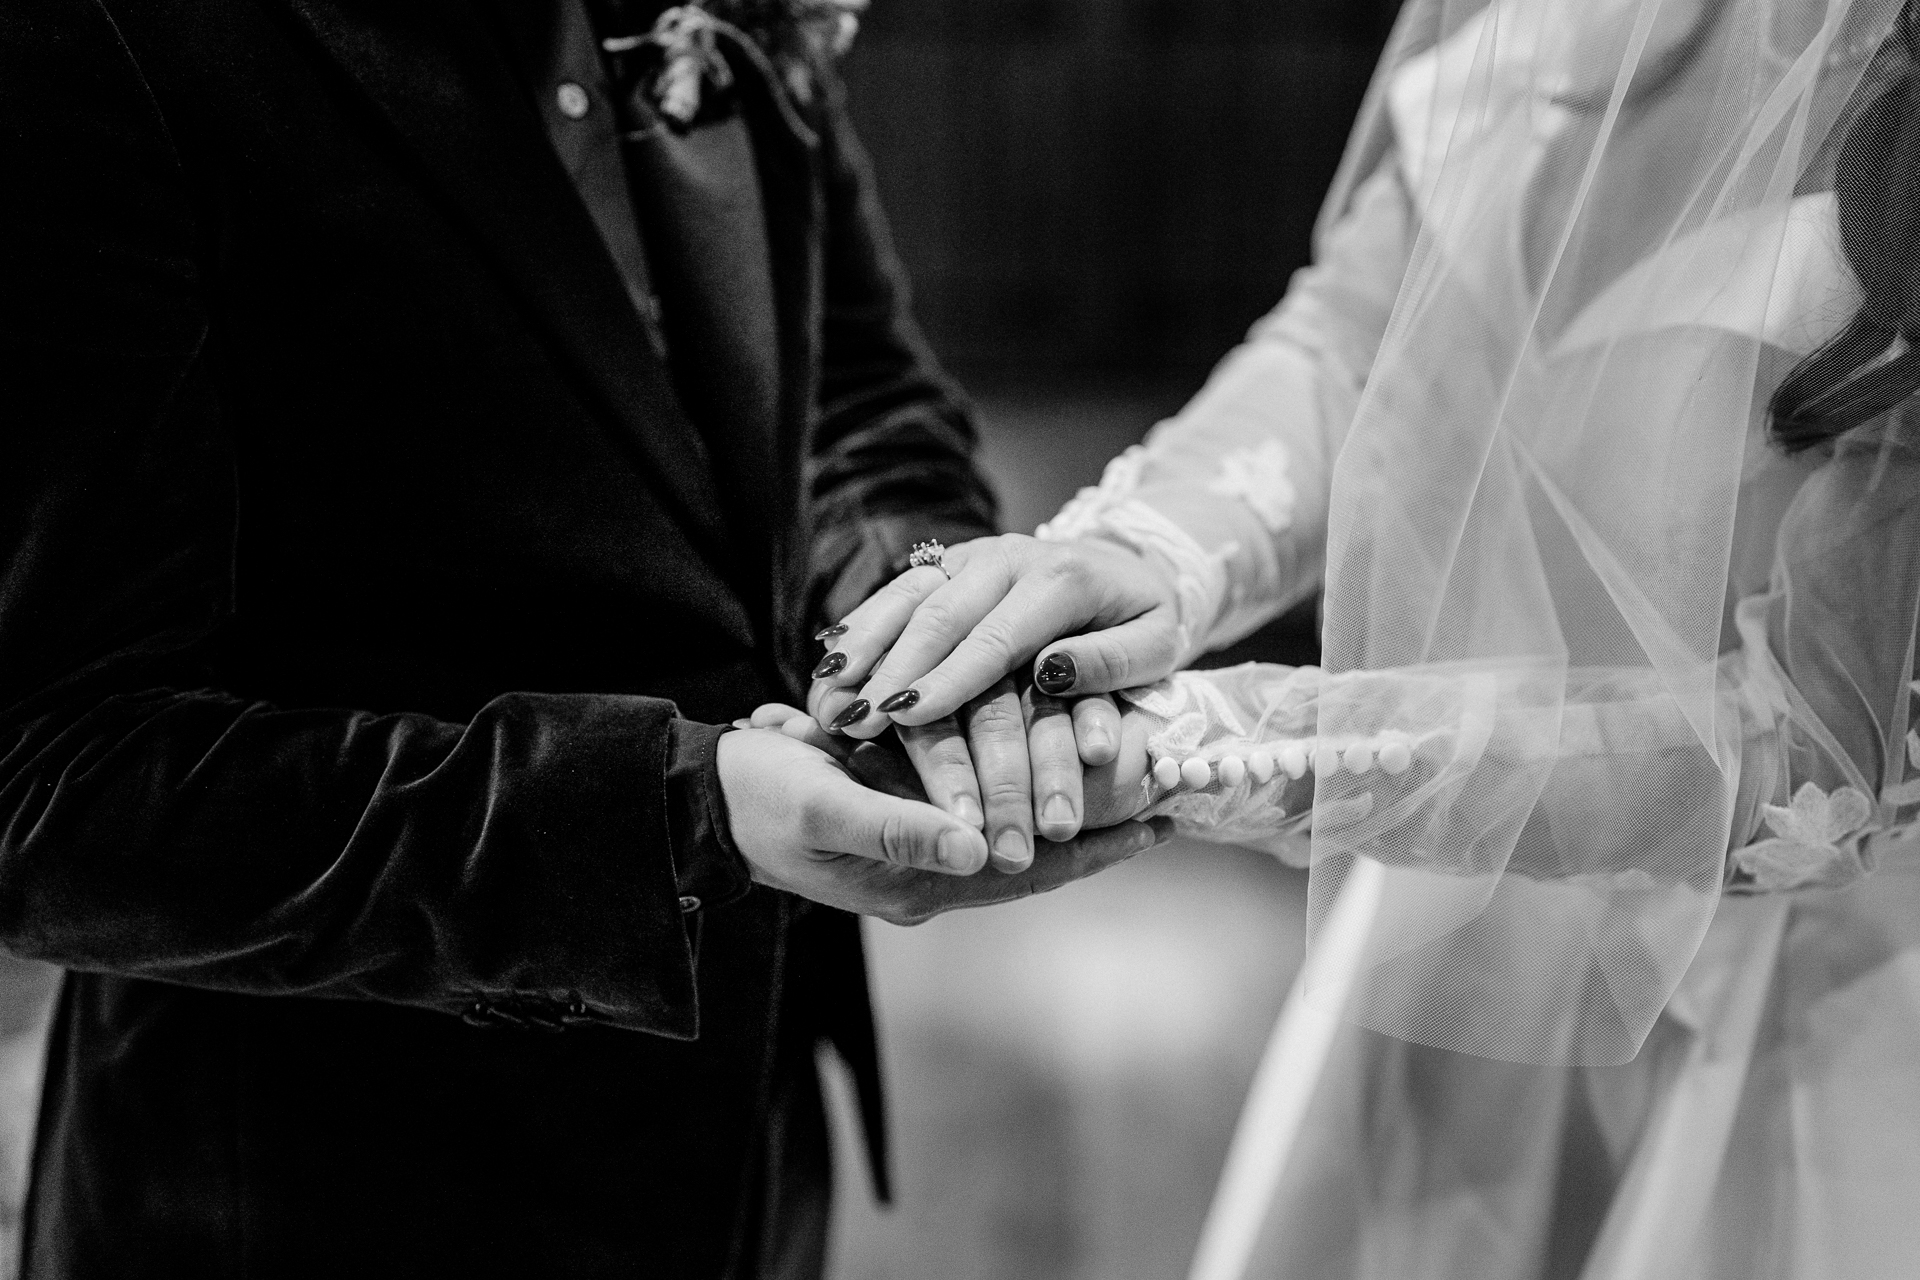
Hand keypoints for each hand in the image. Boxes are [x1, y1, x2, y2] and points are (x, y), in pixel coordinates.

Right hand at [715, 721, 1170, 925]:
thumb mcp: (825, 809)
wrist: (708, 795)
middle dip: (1097, 830)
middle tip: (1168, 795)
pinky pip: (983, 803)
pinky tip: (1056, 754)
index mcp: (917, 884)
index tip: (1160, 821)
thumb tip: (977, 847)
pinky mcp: (906, 811)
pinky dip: (1025, 781)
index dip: (1094, 849)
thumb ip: (900, 829)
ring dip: (1067, 806)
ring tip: (1132, 774)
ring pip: (1013, 829)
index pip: (1028, 873)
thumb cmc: (761, 800)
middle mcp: (928, 875)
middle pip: (1034, 859)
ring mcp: (918, 845)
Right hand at [811, 534, 1181, 736]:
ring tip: (826, 693)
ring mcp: (973, 556)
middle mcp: (1007, 558)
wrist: (1133, 566)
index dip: (949, 678)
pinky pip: (899, 592)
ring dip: (863, 645)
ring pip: (907, 597)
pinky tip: (830, 663)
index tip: (907, 715)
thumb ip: (1110, 661)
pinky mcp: (950, 562)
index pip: (996, 636)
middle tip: (851, 717)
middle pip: (938, 615)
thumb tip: (1052, 674)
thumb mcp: (1155, 644)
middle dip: (891, 668)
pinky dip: (862, 627)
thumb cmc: (1147, 621)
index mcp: (1060, 578)